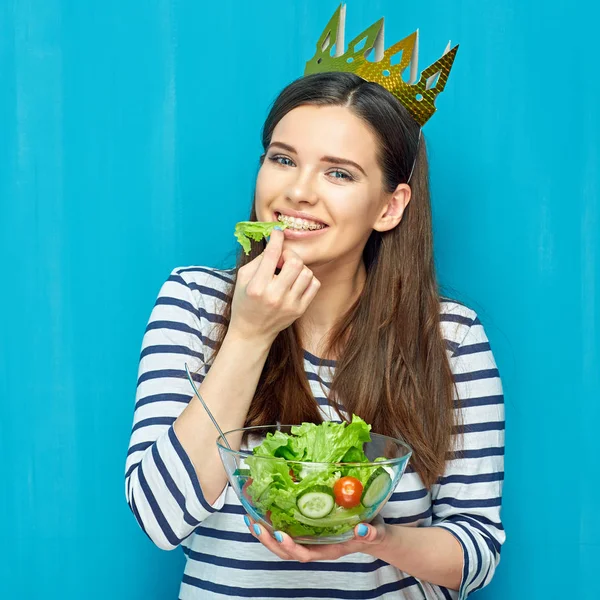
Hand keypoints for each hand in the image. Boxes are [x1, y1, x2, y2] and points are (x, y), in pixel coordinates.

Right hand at [229, 228, 320, 341]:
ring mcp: (289, 304)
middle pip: (295, 262)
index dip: (277, 238)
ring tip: (288, 272)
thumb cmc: (245, 302)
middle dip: (290, 254)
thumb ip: (258, 260)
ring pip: (307, 272)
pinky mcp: (300, 310)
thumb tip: (275, 243)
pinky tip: (296, 281)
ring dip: (299, 267)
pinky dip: (307, 279)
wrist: (252, 332)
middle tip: (283, 259)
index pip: (272, 254)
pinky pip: (314, 285)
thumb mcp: (243, 279)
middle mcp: (275, 296)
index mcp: (257, 287)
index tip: (278, 232)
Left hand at [244, 514, 387, 561]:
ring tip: (251, 520)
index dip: (292, 548)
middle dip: (270, 542)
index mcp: (330, 550)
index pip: (306, 555)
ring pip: (283, 544)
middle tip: (257, 525)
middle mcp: (316, 547)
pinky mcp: (307, 529)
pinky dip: (272, 524)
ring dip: (266, 534)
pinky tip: (262, 511)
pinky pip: (286, 530)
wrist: (373, 531)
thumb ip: (371, 533)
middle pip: (288, 552)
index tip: (282, 535)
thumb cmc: (374, 531)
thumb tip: (363, 530)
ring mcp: (310, 539)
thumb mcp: (376, 531)